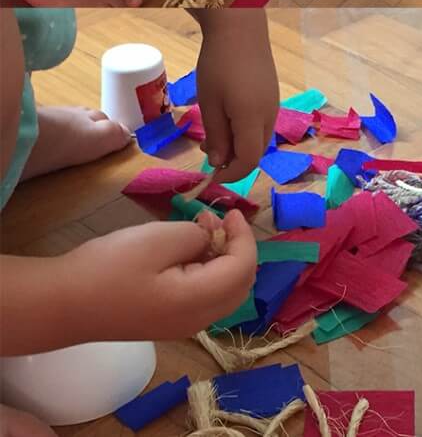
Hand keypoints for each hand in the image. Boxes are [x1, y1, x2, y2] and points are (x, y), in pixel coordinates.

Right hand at [64, 211, 256, 339]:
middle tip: (217, 221)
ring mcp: (181, 327)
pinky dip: (206, 274)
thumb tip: (210, 241)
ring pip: (223, 292)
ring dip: (222, 261)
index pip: (243, 268)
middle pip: (240, 284)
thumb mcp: (159, 240)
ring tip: (200, 232)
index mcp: (199, 302)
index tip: (230, 212)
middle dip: (237, 249)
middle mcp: (197, 321)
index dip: (244, 236)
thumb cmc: (108, 268)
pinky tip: (185, 254)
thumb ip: (197, 237)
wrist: (59, 304)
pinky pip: (202, 299)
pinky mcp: (165, 324)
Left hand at [193, 13, 278, 182]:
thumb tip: (218, 162)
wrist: (240, 30)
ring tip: (212, 137)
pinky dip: (245, 132)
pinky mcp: (271, 96)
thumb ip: (216, 136)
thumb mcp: (210, 103)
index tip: (211, 176)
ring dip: (238, 146)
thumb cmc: (218, 65)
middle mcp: (269, 116)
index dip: (231, 174)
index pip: (249, 160)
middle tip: (207, 155)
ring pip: (259, 138)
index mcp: (252, 120)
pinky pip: (261, 124)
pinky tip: (227, 119)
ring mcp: (273, 105)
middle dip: (234, 161)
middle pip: (257, 152)